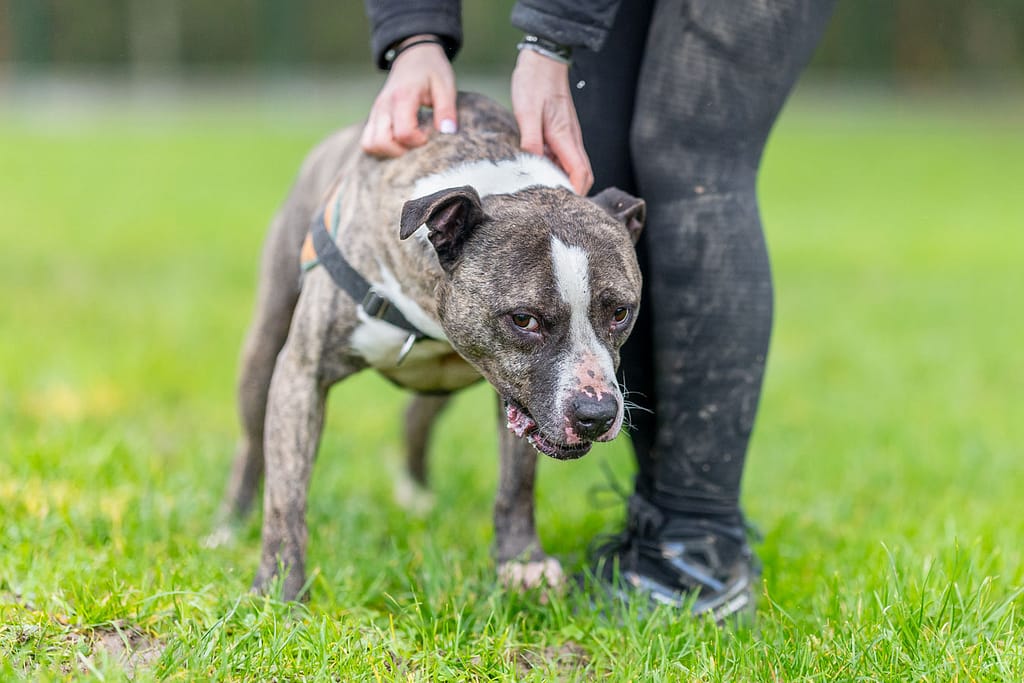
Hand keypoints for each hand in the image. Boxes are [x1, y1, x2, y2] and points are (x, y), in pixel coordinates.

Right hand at [361, 35, 457, 156]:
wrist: (413, 54)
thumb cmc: (431, 69)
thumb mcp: (445, 85)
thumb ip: (447, 110)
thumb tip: (447, 132)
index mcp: (402, 97)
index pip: (404, 133)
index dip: (419, 141)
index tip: (429, 133)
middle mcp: (383, 106)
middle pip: (382, 143)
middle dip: (402, 151)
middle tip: (418, 141)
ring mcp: (375, 112)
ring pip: (370, 144)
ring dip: (389, 151)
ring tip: (408, 143)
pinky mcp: (373, 117)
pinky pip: (368, 141)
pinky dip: (381, 147)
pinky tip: (398, 142)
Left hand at [511, 49, 593, 194]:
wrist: (543, 59)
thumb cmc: (535, 82)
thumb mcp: (527, 112)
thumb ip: (531, 141)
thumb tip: (533, 167)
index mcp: (566, 137)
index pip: (581, 174)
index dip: (576, 194)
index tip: (563, 208)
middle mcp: (572, 139)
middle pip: (582, 175)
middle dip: (573, 193)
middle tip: (553, 206)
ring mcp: (568, 135)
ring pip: (572, 167)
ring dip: (563, 181)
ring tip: (543, 194)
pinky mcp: (561, 131)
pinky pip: (563, 157)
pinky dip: (555, 169)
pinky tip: (538, 171)